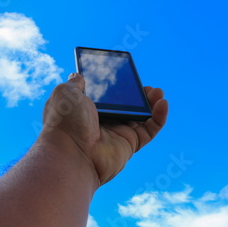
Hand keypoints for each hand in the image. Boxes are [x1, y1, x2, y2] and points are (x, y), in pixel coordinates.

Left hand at [41, 73, 167, 185]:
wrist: (70, 152)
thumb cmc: (64, 122)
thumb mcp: (66, 93)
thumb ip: (75, 83)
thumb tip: (77, 75)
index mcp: (85, 110)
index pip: (104, 97)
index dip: (115, 87)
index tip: (124, 75)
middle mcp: (102, 123)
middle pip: (125, 106)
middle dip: (137, 95)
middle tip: (144, 85)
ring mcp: (117, 134)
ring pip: (140, 117)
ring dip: (151, 103)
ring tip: (157, 91)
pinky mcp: (130, 144)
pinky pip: (149, 130)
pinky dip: (159, 118)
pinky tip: (163, 104)